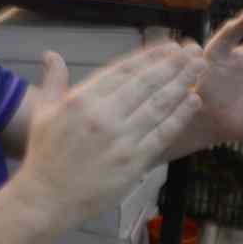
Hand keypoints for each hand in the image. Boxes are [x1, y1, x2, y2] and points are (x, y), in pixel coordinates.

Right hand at [19, 43, 204, 225]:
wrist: (48, 197)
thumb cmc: (45, 154)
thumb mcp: (43, 111)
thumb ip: (53, 80)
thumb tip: (51, 54)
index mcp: (82, 100)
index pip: (123, 71)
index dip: (150, 56)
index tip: (170, 46)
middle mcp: (104, 116)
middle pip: (146, 84)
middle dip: (174, 64)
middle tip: (194, 51)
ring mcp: (121, 140)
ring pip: (158, 105)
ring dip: (182, 84)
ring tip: (199, 68)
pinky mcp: (134, 162)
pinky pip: (162, 134)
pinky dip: (180, 116)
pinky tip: (193, 101)